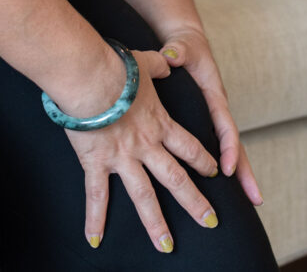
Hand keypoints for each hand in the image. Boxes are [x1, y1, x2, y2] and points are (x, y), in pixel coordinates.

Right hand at [65, 49, 220, 252]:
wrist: (91, 77)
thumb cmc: (117, 67)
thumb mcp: (144, 62)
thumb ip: (159, 65)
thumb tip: (168, 61)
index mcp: (159, 123)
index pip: (188, 146)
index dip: (203, 160)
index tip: (215, 172)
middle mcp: (146, 145)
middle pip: (175, 178)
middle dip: (195, 202)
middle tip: (210, 222)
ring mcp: (122, 158)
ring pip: (144, 196)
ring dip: (156, 223)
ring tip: (167, 246)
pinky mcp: (97, 163)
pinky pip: (96, 196)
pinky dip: (95, 219)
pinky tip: (95, 240)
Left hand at [159, 29, 263, 205]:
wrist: (187, 43)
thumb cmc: (184, 47)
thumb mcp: (182, 47)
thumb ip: (177, 52)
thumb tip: (172, 56)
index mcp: (214, 95)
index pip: (224, 124)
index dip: (227, 147)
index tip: (226, 169)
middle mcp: (219, 110)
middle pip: (236, 144)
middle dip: (245, 172)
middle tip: (255, 200)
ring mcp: (215, 118)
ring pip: (231, 150)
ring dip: (240, 176)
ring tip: (250, 204)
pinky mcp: (209, 123)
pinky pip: (218, 148)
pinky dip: (226, 168)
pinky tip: (226, 191)